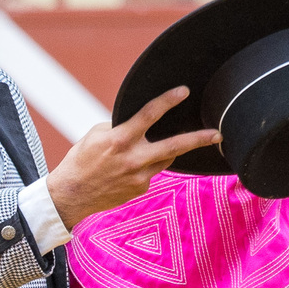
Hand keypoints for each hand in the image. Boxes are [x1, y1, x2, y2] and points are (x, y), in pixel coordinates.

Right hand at [45, 86, 219, 229]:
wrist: (70, 196)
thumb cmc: (80, 160)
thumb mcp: (95, 135)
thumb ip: (121, 128)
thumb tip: (139, 125)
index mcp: (120, 139)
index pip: (150, 114)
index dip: (168, 100)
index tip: (184, 91)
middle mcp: (133, 159)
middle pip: (174, 146)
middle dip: (198, 139)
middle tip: (218, 134)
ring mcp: (139, 177)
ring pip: (164, 159)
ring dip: (161, 152)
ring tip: (142, 153)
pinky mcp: (140, 189)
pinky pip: (150, 173)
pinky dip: (143, 167)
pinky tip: (124, 172)